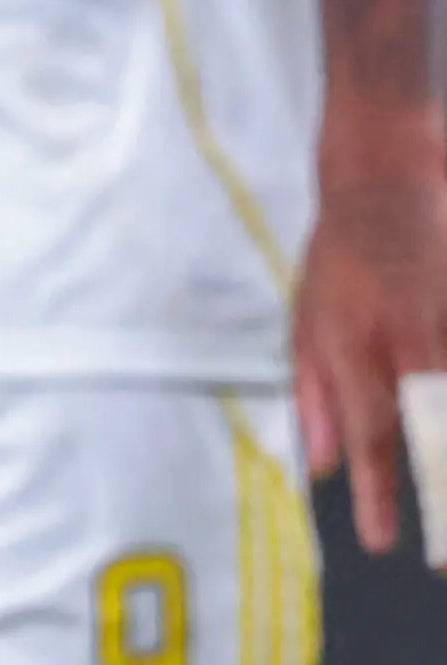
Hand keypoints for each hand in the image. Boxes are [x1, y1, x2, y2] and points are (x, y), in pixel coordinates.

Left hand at [294, 125, 446, 563]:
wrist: (388, 182)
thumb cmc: (340, 260)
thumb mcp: (306, 322)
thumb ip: (317, 396)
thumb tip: (325, 466)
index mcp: (356, 346)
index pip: (372, 435)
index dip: (378, 494)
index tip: (380, 542)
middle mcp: (412, 346)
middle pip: (437, 437)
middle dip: (442, 498)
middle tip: (441, 556)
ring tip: (446, 511)